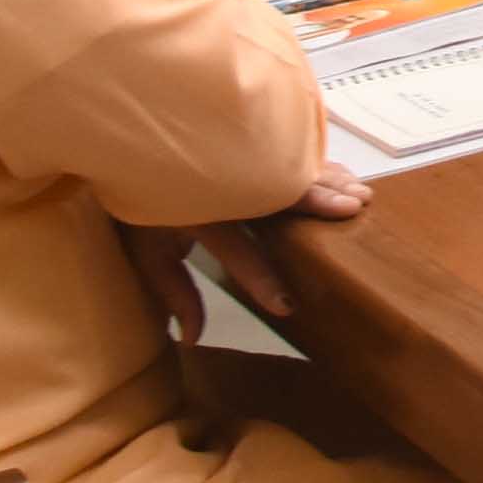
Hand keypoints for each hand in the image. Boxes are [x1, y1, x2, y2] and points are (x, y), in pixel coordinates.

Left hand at [118, 168, 367, 438]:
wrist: (120, 147)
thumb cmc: (133, 207)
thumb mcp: (145, 255)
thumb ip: (174, 294)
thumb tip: (192, 338)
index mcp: (197, 214)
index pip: (235, 250)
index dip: (259, 278)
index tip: (287, 305)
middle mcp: (222, 184)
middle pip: (274, 194)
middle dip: (315, 203)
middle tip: (352, 212)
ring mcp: (235, 159)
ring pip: (287, 168)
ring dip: (327, 180)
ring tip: (361, 194)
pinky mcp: (243, 144)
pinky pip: (287, 150)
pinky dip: (320, 162)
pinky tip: (346, 172)